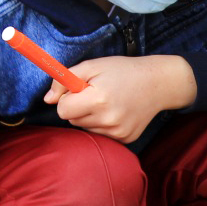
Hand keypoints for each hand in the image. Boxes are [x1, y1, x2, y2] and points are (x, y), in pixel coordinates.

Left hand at [45, 54, 196, 143]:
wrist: (158, 84)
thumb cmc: (123, 71)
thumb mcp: (92, 66)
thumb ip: (64, 80)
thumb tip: (47, 100)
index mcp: (98, 100)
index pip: (63, 111)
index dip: (66, 99)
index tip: (77, 90)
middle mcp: (108, 120)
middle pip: (72, 121)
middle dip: (77, 107)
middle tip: (96, 93)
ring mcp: (118, 132)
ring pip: (86, 128)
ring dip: (90, 116)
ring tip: (108, 102)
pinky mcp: (125, 139)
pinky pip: (100, 134)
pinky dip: (103, 124)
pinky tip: (116, 112)